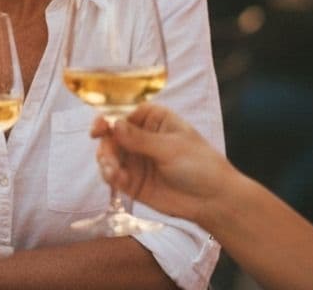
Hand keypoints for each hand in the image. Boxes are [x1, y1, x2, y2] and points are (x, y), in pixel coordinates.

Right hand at [91, 104, 232, 225]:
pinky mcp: (132, 181)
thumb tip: (114, 125)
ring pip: (109, 155)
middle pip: (111, 135)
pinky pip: (113, 175)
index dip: (108, 119)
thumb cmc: (200, 165)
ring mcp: (135, 159)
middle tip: (108, 160)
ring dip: (106, 163)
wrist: (213, 200)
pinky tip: (118, 181)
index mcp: (153, 119)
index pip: (123, 113)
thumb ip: (140, 139)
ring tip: (114, 173)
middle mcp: (140, 137)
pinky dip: (111, 177)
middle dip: (106, 146)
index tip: (99, 128)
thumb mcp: (171, 148)